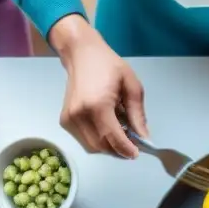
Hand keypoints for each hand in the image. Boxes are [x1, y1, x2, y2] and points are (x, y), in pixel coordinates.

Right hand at [49, 15, 147, 157]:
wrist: (81, 53)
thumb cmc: (108, 65)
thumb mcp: (131, 86)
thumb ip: (137, 114)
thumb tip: (143, 137)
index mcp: (97, 105)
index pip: (113, 138)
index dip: (126, 150)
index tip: (136, 154)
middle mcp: (79, 115)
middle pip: (102, 147)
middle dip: (118, 150)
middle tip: (131, 143)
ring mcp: (69, 119)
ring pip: (92, 147)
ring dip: (108, 147)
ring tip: (119, 133)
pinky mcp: (64, 121)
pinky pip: (84, 140)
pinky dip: (98, 140)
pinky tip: (106, 128)